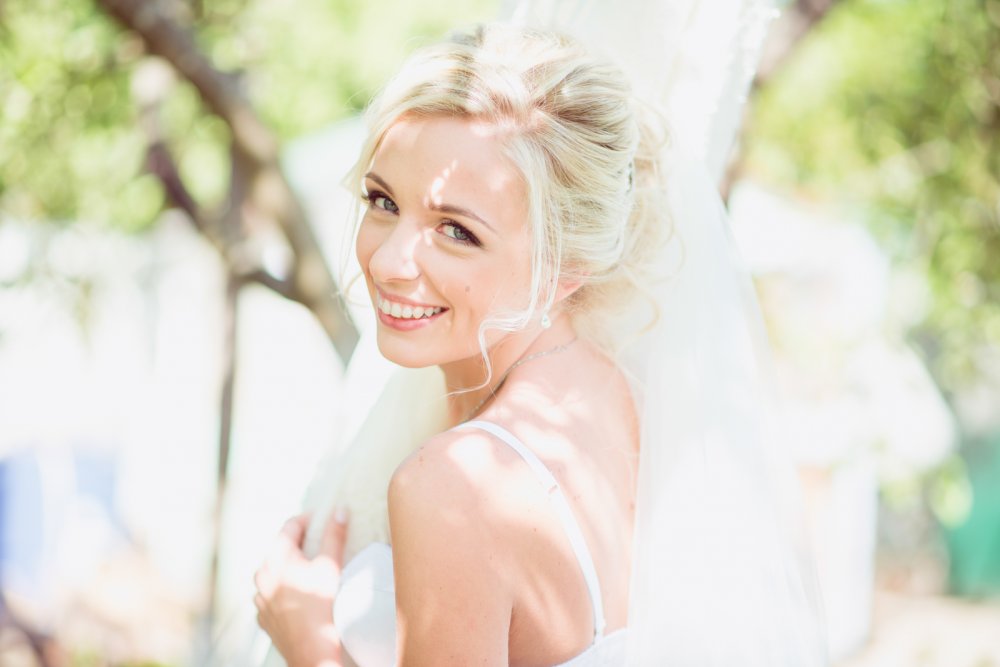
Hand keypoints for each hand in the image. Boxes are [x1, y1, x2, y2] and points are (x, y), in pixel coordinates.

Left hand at [254, 510, 348, 666]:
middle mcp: (262, 574)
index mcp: (276, 558)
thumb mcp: (331, 565)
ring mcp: (260, 597)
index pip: (290, 526)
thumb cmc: (321, 605)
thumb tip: (340, 510)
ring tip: (310, 572)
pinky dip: (284, 590)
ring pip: (274, 573)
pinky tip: (300, 596)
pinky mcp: (262, 616)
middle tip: (319, 544)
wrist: (310, 649)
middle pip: (280, 549)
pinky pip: (272, 595)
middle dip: (299, 544)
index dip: (308, 519)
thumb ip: (334, 534)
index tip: (322, 518)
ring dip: (290, 568)